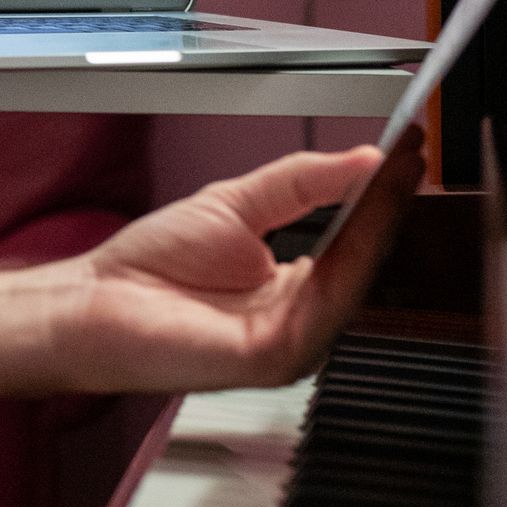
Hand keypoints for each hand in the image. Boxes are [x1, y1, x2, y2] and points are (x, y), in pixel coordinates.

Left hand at [0, 132, 424, 407]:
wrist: (93, 303)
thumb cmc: (147, 269)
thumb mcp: (236, 204)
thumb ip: (300, 182)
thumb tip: (361, 158)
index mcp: (294, 291)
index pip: (355, 241)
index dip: (383, 195)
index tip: (407, 151)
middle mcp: (301, 320)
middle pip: (366, 261)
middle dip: (392, 205)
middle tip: (413, 156)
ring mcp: (293, 343)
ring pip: (355, 280)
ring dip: (380, 224)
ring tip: (395, 174)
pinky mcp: (275, 355)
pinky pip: (327, 303)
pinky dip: (350, 257)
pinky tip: (362, 217)